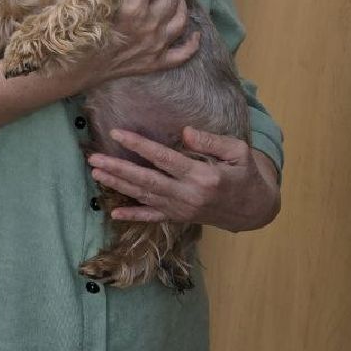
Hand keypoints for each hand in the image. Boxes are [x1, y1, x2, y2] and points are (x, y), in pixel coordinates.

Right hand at [53, 0, 201, 91]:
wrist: (67, 73)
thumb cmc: (68, 35)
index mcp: (131, 10)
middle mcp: (149, 27)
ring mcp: (154, 47)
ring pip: (180, 22)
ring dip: (181, 6)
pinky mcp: (154, 64)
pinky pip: (182, 54)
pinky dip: (192, 43)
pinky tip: (195, 33)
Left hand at [88, 127, 280, 231]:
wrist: (255, 208)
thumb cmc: (246, 173)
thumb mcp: (239, 152)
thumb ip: (212, 140)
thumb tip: (185, 131)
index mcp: (204, 177)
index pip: (165, 159)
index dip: (139, 145)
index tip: (117, 133)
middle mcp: (189, 196)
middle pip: (147, 181)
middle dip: (118, 169)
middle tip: (94, 158)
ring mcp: (182, 210)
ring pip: (145, 197)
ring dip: (119, 185)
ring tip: (96, 173)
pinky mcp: (180, 218)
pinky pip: (153, 218)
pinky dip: (133, 215)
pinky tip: (113, 212)